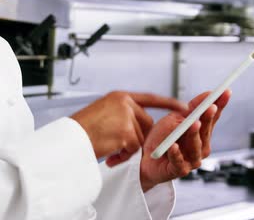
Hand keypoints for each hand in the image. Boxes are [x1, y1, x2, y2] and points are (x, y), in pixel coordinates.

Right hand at [70, 91, 187, 161]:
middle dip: (137, 138)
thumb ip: (122, 114)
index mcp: (119, 96)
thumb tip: (140, 126)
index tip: (184, 108)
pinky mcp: (126, 133)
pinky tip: (110, 155)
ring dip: (127, 149)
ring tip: (109, 150)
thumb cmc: (81, 130)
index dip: (168, 103)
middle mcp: (125, 103)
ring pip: (140, 139)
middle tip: (120, 147)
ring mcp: (126, 117)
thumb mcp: (102, 112)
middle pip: (146, 124)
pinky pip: (133, 149)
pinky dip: (123, 157)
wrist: (69, 140)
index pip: (151, 98)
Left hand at [139, 90, 230, 191]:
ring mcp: (191, 160)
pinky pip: (179, 161)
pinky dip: (176, 153)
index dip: (219, 105)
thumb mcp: (174, 118)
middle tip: (211, 107)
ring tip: (195, 124)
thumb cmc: (161, 139)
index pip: (212, 117)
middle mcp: (200, 147)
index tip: (225, 92)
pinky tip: (174, 146)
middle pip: (206, 131)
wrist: (145, 160)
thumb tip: (208, 94)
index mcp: (200, 133)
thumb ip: (191, 109)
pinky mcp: (179, 170)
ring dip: (194, 134)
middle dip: (209, 118)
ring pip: (195, 146)